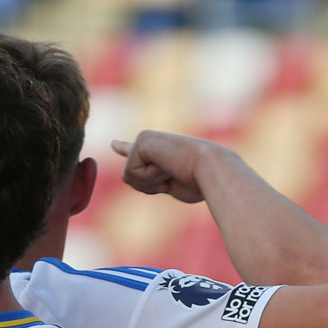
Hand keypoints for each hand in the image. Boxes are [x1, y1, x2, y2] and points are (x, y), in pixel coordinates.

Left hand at [108, 131, 224, 203]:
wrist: (213, 169)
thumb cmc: (203, 182)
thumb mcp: (178, 188)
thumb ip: (159, 184)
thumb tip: (135, 178)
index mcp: (161, 153)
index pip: (138, 153)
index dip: (125, 148)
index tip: (114, 144)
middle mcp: (151, 143)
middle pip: (131, 179)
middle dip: (150, 187)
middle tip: (175, 176)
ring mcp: (145, 140)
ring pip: (129, 178)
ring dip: (151, 183)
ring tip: (173, 170)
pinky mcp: (141, 142)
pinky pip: (132, 174)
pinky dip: (150, 178)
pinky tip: (167, 167)